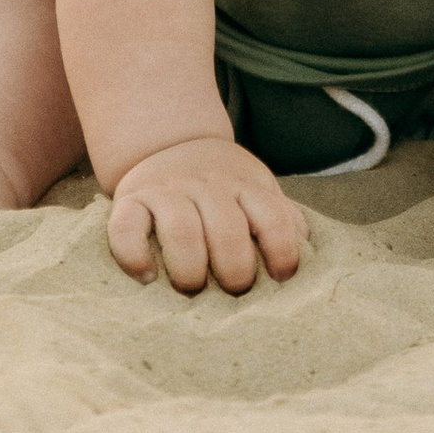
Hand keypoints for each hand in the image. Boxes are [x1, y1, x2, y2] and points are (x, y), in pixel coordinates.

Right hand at [106, 135, 304, 294]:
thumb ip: (281, 219)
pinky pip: (126, 229)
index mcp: (246, 186)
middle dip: (234, 272)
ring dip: (190, 270)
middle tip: (232, 291)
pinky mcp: (130, 200)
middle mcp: (208, 186)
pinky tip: (147, 277)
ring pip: (181, 231)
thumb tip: (308, 253)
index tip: (281, 278)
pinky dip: (134, 257)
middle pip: (227, 231)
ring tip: (192, 288)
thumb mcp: (257, 190)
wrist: (169, 141)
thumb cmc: (224, 186)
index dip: (282, 251)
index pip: (274, 218)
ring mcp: (168, 191)